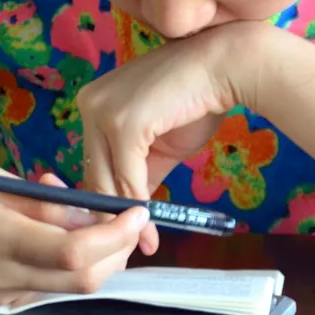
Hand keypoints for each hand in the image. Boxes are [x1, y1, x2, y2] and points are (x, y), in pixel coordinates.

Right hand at [0, 164, 149, 305]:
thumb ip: (39, 200)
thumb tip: (89, 211)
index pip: (74, 250)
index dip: (115, 234)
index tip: (137, 211)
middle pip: (82, 280)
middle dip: (118, 252)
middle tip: (128, 220)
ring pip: (69, 290)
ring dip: (96, 261)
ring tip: (92, 222)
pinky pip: (45, 291)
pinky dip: (67, 269)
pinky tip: (61, 239)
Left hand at [78, 22, 265, 250]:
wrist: (225, 68)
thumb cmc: (197, 99)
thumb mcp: (158, 143)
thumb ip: (137, 172)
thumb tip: (130, 213)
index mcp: (93, 103)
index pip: (93, 161)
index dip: (108, 200)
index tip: (127, 231)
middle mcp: (89, 103)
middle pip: (93, 174)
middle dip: (114, 216)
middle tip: (135, 246)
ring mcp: (102, 112)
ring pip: (106, 182)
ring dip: (127, 217)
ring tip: (146, 242)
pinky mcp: (122, 124)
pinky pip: (128, 179)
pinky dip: (141, 206)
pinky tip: (155, 222)